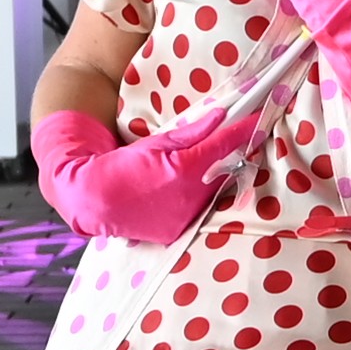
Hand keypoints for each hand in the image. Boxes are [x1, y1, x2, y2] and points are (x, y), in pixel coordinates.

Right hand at [32, 105, 240, 243]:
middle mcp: (188, 198)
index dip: (243, 132)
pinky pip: (199, 209)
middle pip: (223, 170)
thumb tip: (221, 116)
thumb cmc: (120, 167)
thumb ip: (191, 133)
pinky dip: (200, 196)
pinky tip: (191, 187)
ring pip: (213, 191)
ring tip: (208, 162)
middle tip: (236, 137)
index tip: (258, 118)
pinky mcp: (178, 232)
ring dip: (216, 176)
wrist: (92, 199)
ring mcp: (185, 219)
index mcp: (182, 171)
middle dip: (231, 154)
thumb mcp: (154, 144)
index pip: (223, 147)